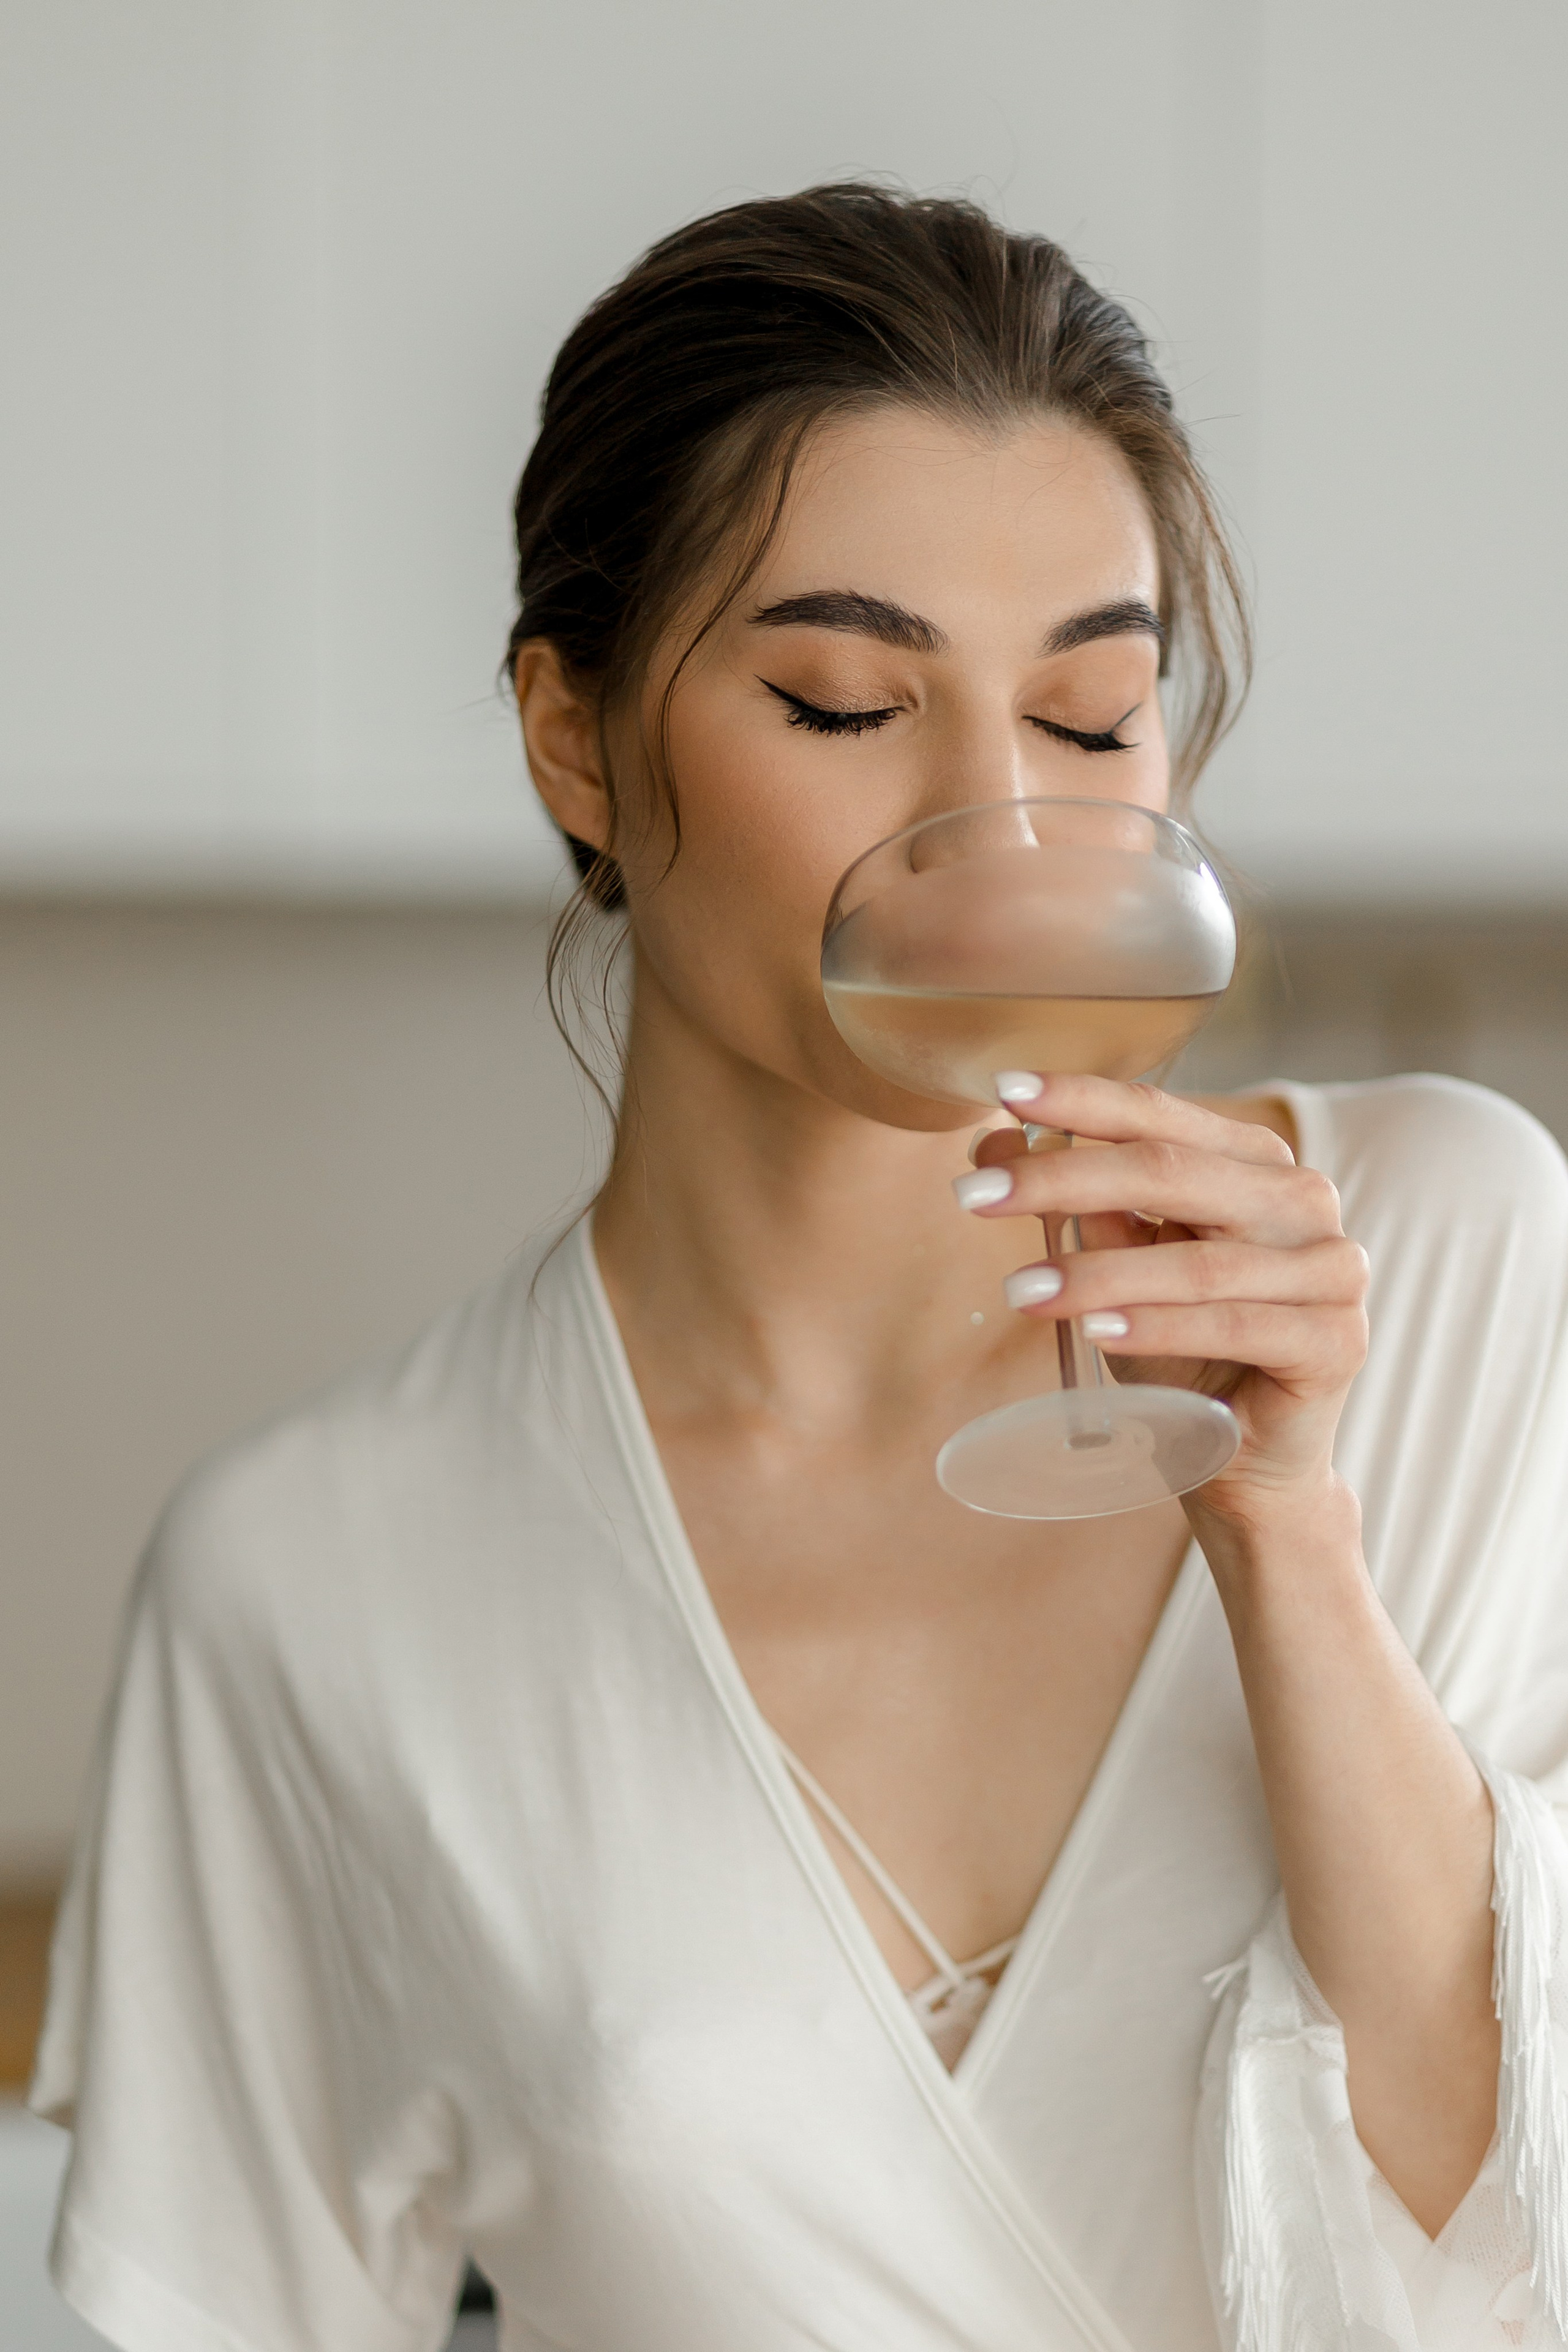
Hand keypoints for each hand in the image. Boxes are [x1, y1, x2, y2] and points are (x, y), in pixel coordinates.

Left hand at [955, 1073, 1368, 1526]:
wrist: (1249, 1458)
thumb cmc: (1182, 1351)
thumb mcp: (1118, 1269)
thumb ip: (1076, 1205)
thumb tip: (992, 1146)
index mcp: (1254, 1162)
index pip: (1161, 1116)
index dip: (1081, 1100)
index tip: (1004, 1093)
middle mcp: (1302, 1200)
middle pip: (1170, 1173)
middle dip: (1063, 1179)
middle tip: (975, 1197)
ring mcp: (1330, 1269)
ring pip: (1194, 1262)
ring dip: (1095, 1274)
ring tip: (1019, 1290)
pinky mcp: (1335, 1342)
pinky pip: (1230, 1325)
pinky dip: (1155, 1327)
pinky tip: (1093, 1333)